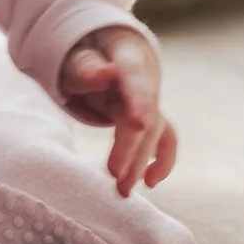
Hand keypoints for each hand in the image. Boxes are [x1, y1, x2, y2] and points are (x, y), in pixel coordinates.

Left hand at [60, 26, 179, 196]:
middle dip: (131, 147)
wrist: (107, 54)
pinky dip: (162, 161)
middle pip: (144, 114)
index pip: (135, 77)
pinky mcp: (152, 118)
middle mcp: (146, 82)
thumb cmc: (88, 58)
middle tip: (115, 175)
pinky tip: (150, 183)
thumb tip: (105, 73)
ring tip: (123, 189)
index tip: (139, 124)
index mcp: (129, 59)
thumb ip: (87, 68)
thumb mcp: (78, 58)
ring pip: (153, 132)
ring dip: (141, 162)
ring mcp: (151, 102)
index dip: (139, 101)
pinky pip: (165, 140)